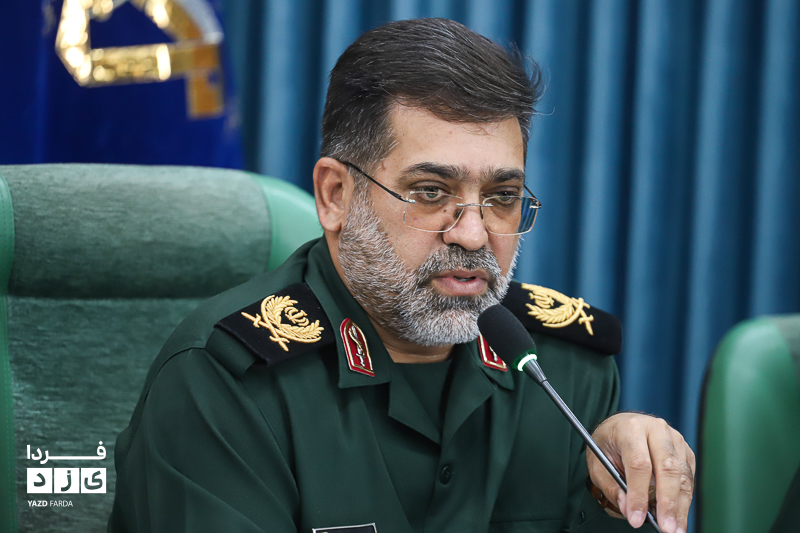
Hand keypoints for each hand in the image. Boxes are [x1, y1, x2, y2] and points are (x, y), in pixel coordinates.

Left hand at [587, 413, 694, 532]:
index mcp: (631, 428)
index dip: (638, 494)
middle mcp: (656, 430)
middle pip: (667, 468)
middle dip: (667, 502)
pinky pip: (688, 478)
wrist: (621, 425)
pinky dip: (684, 499)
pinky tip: (677, 516)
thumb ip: (611, 486)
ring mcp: (674, 439)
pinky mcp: (685, 451)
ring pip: (682, 475)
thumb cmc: (608, 443)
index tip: (636, 518)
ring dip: (680, 506)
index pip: (639, 464)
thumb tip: (628, 509)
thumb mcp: (597, 462)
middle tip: (666, 528)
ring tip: (675, 529)